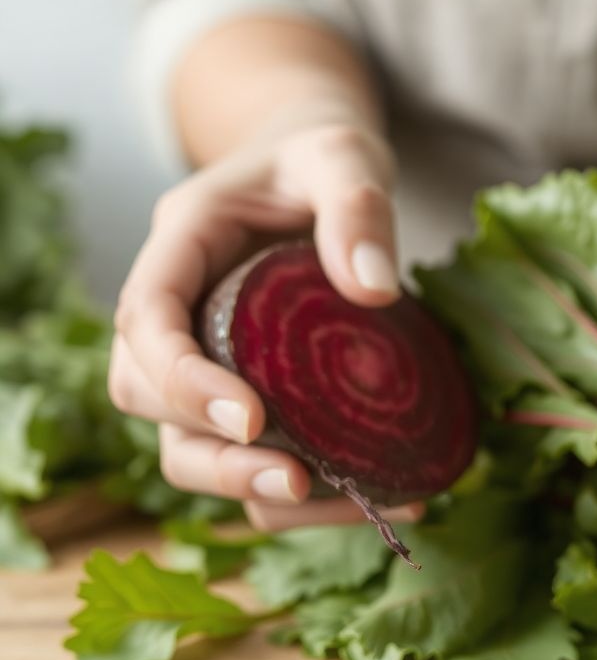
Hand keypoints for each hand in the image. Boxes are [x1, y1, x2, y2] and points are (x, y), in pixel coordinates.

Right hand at [109, 122, 422, 530]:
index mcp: (182, 246)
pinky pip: (254, 459)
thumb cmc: (321, 159)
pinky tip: (388, 497)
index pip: (146, 320)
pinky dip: (306, 495)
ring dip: (252, 490)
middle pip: (148, 401)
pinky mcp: (251, 393)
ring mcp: (210, 359)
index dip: (181, 379)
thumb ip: (357, 208)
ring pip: (190, 446)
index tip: (250, 419)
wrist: (322, 174)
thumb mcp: (344, 159)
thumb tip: (375, 288)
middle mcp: (180, 311)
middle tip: (298, 478)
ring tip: (346, 500)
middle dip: (213, 455)